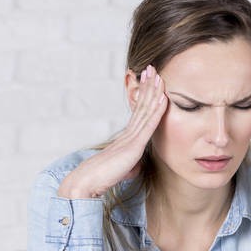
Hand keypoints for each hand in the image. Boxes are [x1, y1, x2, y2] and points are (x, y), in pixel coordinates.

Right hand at [57, 65, 166, 198]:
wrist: (88, 182)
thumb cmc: (103, 177)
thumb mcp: (123, 169)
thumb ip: (131, 164)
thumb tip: (136, 166)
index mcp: (126, 137)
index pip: (138, 112)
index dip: (145, 95)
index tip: (149, 81)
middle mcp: (129, 133)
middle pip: (141, 105)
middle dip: (148, 86)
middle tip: (152, 68)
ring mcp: (131, 137)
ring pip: (145, 110)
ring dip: (153, 92)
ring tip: (158, 75)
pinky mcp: (134, 146)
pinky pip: (148, 124)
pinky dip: (157, 110)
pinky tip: (163, 98)